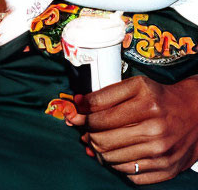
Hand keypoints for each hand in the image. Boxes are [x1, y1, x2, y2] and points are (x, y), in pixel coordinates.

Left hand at [69, 75, 197, 183]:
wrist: (196, 114)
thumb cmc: (160, 99)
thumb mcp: (135, 86)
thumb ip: (105, 94)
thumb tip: (77, 103)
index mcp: (146, 104)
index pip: (99, 117)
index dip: (81, 117)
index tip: (76, 117)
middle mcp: (155, 130)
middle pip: (102, 140)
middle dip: (88, 135)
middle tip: (86, 131)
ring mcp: (162, 152)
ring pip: (112, 159)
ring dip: (99, 151)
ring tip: (99, 142)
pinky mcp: (167, 169)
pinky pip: (129, 175)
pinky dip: (117, 165)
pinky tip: (118, 154)